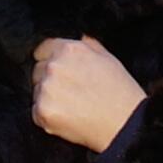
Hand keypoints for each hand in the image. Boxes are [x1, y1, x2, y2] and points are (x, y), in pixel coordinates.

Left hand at [28, 37, 148, 154]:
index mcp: (69, 50)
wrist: (125, 124)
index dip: (50, 59)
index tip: (58, 71)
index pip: (43, 49)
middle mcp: (54, 67)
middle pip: (38, 70)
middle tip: (71, 92)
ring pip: (37, 91)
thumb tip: (77, 38)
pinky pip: (36, 112)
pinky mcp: (43, 111)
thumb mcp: (108, 58)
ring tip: (73, 106)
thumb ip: (87, 45)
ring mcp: (47, 89)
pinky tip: (68, 117)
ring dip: (48, 98)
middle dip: (50, 79)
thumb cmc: (121, 92)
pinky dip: (48, 116)